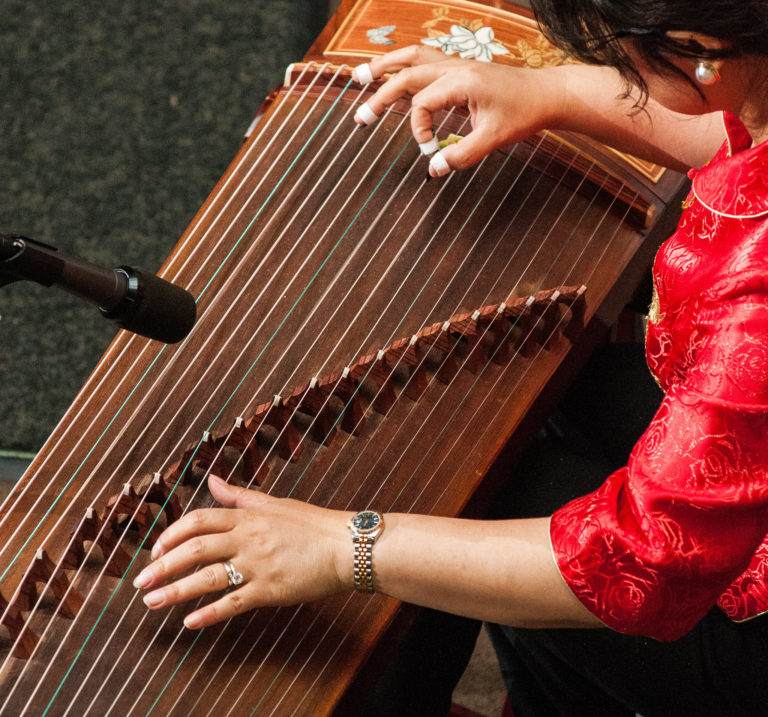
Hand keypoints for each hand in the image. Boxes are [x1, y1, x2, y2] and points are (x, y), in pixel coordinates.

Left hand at [133, 474, 353, 628]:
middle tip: (140, 582)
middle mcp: (248, 538)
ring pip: (208, 577)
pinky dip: (210, 613)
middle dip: (163, 565)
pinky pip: (234, 602)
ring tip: (152, 602)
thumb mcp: (274, 503)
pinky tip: (189, 622)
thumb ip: (238, 495)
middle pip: (195, 548)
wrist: (346, 545)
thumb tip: (212, 479)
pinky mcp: (271, 589)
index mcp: (248, 516)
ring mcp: (259, 564)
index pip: (199, 520)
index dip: (171, 535)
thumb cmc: (312, 523)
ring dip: (176, 591)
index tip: (154, 550)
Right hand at [352, 46, 564, 174]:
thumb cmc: (524, 114)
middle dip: (380, 96)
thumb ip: (462, 155)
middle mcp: (455, 67)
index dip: (419, 130)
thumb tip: (434, 170)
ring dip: (385, 67)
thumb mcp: (493, 139)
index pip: (422, 103)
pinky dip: (404, 64)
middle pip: (407, 75)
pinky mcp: (459, 68)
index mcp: (462, 81)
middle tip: (359, 118)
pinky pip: (425, 59)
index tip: (430, 149)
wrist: (547, 94)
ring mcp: (456, 64)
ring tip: (359, 76)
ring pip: (412, 58)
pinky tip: (391, 71)